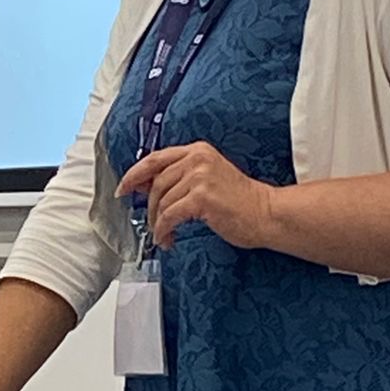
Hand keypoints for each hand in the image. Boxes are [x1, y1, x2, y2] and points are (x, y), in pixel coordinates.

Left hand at [117, 142, 278, 252]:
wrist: (266, 213)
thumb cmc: (239, 202)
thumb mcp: (207, 179)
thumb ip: (179, 177)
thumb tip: (144, 187)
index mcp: (197, 151)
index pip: (155, 158)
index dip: (134, 174)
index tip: (123, 189)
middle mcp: (197, 159)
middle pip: (156, 183)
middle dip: (148, 207)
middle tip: (151, 224)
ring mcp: (200, 176)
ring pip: (161, 201)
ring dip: (157, 223)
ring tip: (165, 235)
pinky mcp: (202, 197)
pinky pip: (169, 216)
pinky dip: (164, 230)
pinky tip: (168, 239)